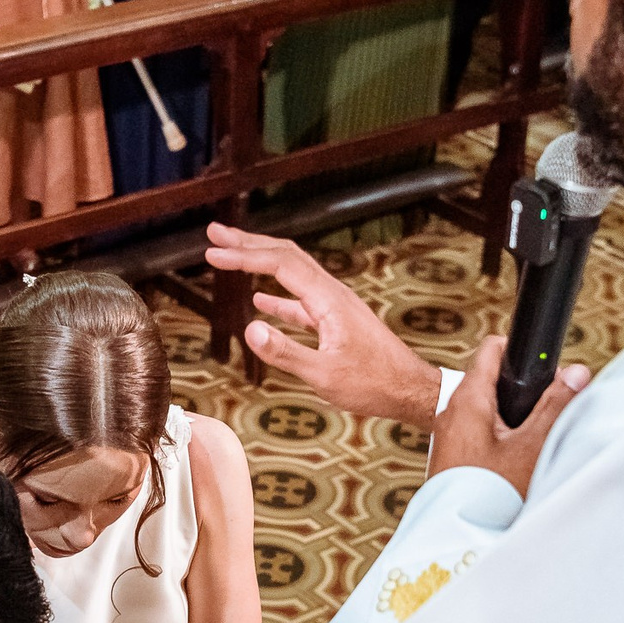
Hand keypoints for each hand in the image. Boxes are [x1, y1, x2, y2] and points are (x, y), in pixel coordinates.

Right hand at [203, 222, 442, 424]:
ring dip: (260, 262)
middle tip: (215, 232)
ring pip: (292, 274)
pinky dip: (277, 295)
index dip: (244, 256)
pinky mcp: (336, 321)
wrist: (410, 390)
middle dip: (249, 242)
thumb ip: (286, 352)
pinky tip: (260, 301)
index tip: (212, 252)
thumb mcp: (325, 375)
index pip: (280, 264)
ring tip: (231, 255)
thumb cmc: (374, 384)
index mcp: (329, 300)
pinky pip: (300, 300)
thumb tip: (250, 330)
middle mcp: (332, 294)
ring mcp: (335, 306)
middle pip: (286, 255)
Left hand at [426, 336, 588, 495]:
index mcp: (468, 399)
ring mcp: (451, 433)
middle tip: (549, 409)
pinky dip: (503, 435)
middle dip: (525, 388)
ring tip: (535, 438)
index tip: (547, 369)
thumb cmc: (488, 494)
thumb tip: (576, 372)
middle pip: (495, 379)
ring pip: (490, 407)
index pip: (493, 349)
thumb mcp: (531, 447)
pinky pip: (482, 430)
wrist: (455, 536)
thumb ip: (555, 406)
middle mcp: (453, 411)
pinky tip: (518, 458)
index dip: (523, 351)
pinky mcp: (454, 454)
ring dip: (516, 415)